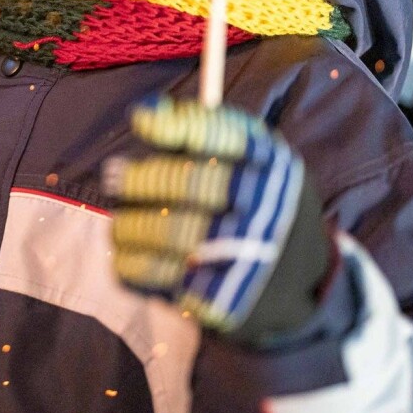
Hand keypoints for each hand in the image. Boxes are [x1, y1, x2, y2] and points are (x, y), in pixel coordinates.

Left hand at [104, 98, 329, 344]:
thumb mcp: (260, 167)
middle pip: (183, 183)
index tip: (141, 120)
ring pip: (161, 231)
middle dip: (137, 178)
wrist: (299, 296)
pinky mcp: (218, 301)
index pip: (220, 135)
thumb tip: (146, 111)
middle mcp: (262, 211)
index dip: (173, 124)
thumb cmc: (262, 213)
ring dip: (128, 224)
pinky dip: (129, 260)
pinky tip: (129, 252)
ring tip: (122, 221)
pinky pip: (152, 274)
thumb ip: (210, 135)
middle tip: (113, 177)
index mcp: (275, 171)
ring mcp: (242, 259)